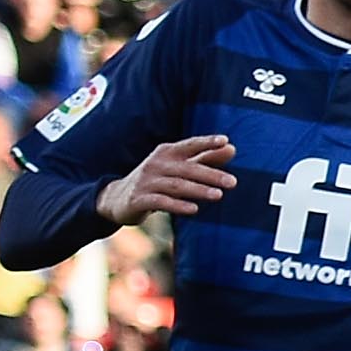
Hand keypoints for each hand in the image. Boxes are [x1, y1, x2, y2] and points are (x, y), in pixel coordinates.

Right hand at [99, 134, 233, 226]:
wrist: (118, 198)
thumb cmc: (157, 180)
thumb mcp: (178, 167)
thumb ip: (204, 158)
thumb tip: (232, 148)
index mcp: (167, 152)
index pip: (189, 144)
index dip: (206, 142)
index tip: (225, 141)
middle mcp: (156, 164)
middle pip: (187, 168)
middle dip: (211, 174)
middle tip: (233, 182)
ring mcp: (146, 181)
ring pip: (176, 185)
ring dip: (198, 190)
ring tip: (219, 195)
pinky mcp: (139, 199)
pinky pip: (160, 202)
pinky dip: (177, 205)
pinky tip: (194, 209)